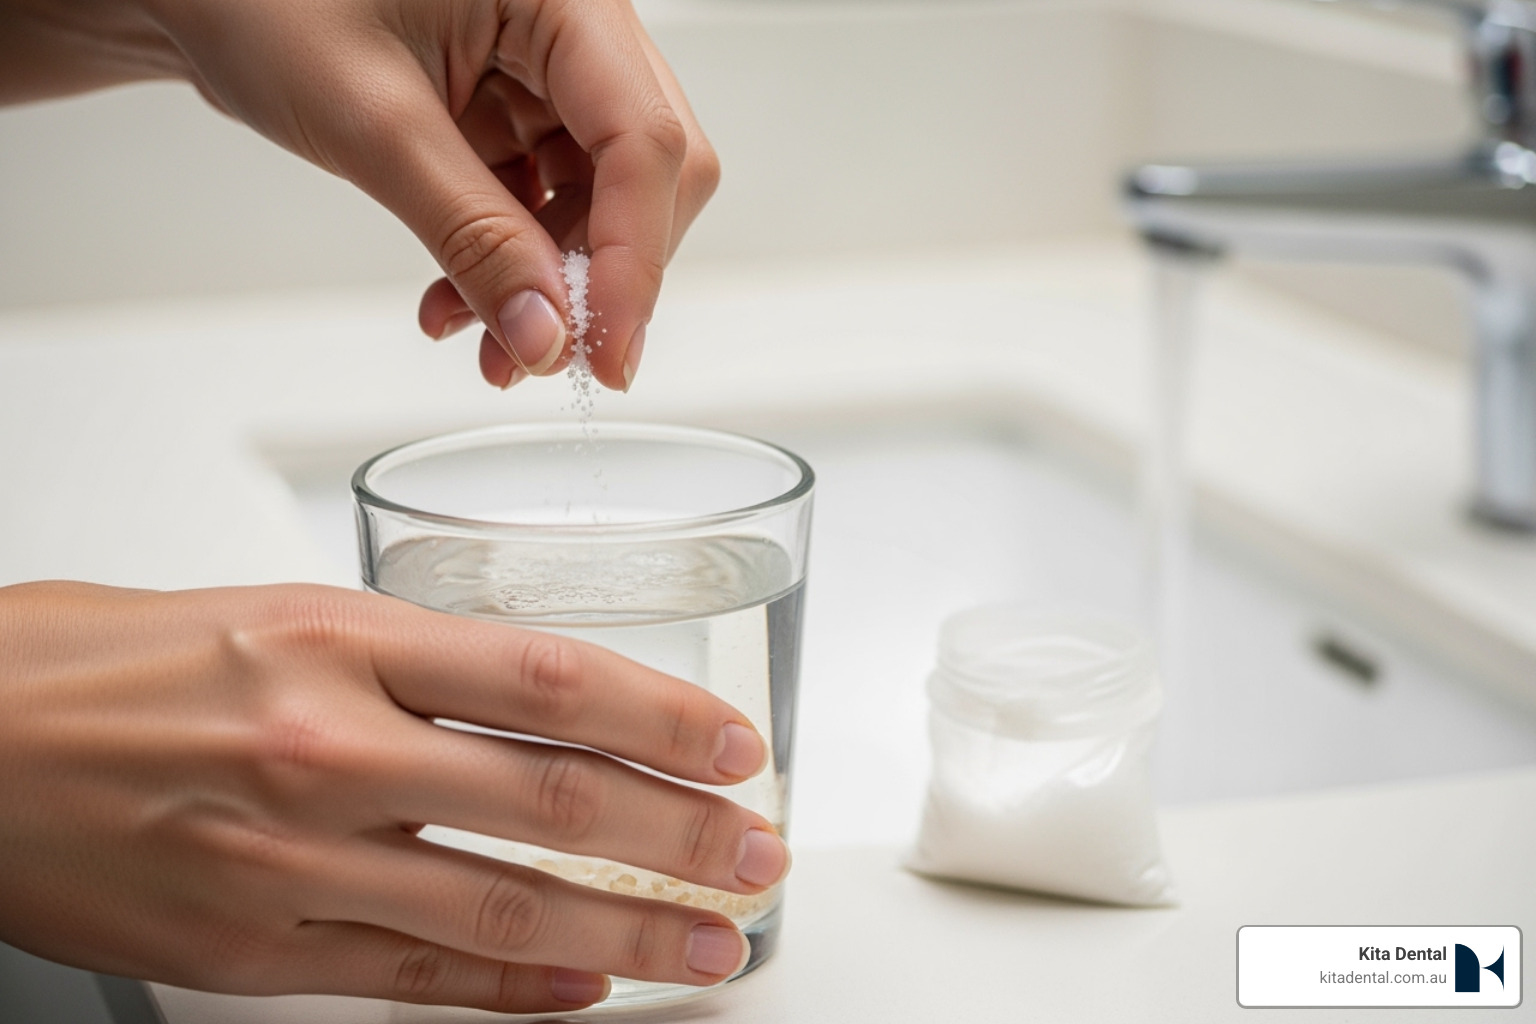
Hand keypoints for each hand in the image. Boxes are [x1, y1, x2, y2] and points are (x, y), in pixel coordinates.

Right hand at [0, 582, 786, 1011]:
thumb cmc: (113, 660)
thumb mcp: (279, 612)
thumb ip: (412, 660)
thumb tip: (539, 704)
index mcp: (339, 639)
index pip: (550, 680)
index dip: (665, 719)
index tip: (737, 747)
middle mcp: (326, 748)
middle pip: (552, 800)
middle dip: (680, 836)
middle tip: (758, 856)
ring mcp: (289, 862)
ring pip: (501, 908)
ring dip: (625, 933)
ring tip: (709, 946)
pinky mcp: (248, 952)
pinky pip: (412, 978)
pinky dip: (512, 992)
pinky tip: (581, 991)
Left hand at [1, 0, 718, 390]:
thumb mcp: (373, 123)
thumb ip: (472, 234)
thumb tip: (546, 335)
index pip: (643, 139)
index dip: (635, 260)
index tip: (606, 355)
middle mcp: (572, 21)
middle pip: (647, 169)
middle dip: (600, 275)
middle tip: (552, 355)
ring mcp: (548, 63)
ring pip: (601, 197)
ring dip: (551, 282)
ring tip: (487, 344)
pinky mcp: (517, 102)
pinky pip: (547, 197)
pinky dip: (513, 259)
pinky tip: (460, 299)